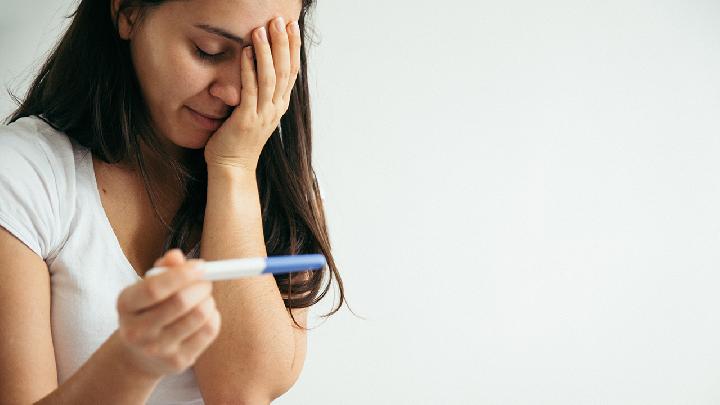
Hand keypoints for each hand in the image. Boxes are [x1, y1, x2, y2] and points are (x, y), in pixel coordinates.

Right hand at [115, 249, 220, 377]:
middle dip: (201, 286)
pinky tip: (206, 314)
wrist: (139, 355)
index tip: (201, 265)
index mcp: (125, 305)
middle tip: (206, 281)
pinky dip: (214, 316)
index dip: (182, 274)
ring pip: (199, 316)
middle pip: (180, 302)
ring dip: (209, 300)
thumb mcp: (147, 287)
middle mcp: (137, 331)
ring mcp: (157, 350)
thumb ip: (163, 269)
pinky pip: (208, 331)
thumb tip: (176, 256)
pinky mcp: (178, 361)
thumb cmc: (148, 310)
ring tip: (204, 297)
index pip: (154, 289)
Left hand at [203, 16, 301, 172]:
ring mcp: (262, 115)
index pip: (292, 71)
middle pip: (285, 71)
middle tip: (280, 20)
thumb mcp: (255, 113)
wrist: (232, 168)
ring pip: (270, 78)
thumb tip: (258, 69)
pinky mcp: (246, 120)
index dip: (293, 48)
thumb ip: (260, 94)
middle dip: (283, 43)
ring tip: (261, 29)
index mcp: (279, 106)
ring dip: (266, 52)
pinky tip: (245, 52)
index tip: (291, 26)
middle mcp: (275, 109)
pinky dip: (248, 69)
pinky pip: (250, 90)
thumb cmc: (239, 141)